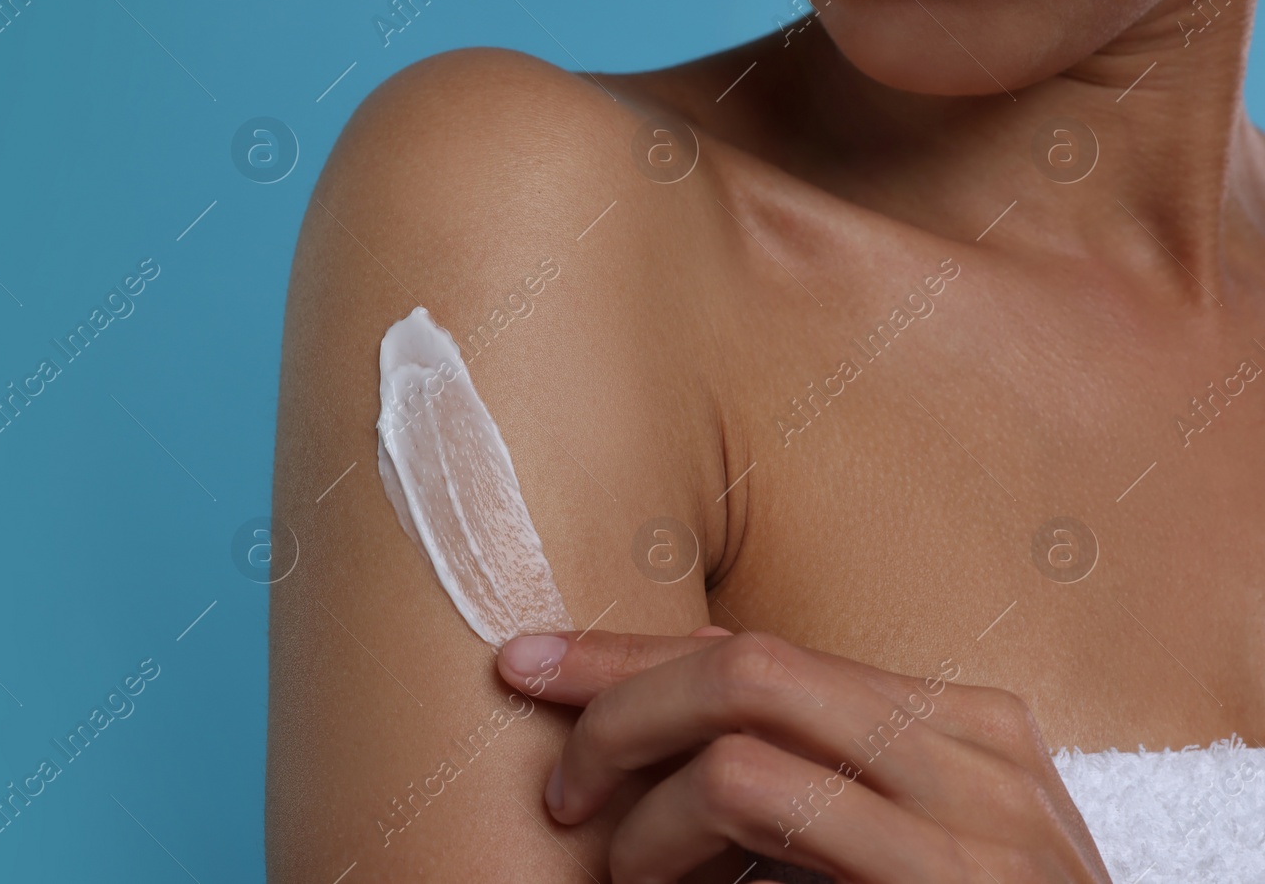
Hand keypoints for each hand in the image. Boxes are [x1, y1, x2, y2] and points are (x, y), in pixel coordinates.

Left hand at [496, 627, 1110, 883]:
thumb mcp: (887, 844)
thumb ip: (807, 769)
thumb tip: (679, 689)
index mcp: (965, 728)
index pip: (768, 653)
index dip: (636, 654)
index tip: (534, 664)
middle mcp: (978, 747)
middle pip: (747, 662)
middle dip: (618, 697)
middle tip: (558, 780)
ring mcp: (977, 812)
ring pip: (741, 719)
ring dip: (640, 780)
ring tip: (614, 860)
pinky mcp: (948, 878)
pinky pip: (757, 793)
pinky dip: (673, 828)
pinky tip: (650, 883)